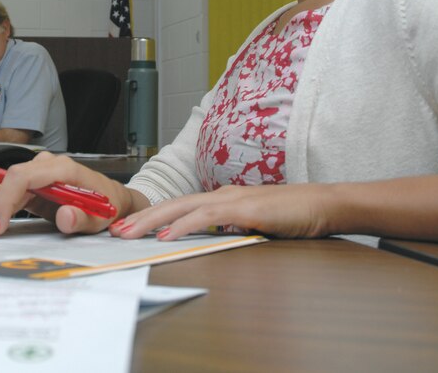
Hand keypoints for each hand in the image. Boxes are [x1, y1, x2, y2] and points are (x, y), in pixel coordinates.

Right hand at [0, 152, 145, 238]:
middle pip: (3, 185)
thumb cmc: (110, 206)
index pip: (22, 177)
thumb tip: (65, 216)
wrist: (116, 202)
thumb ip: (84, 219)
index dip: (6, 202)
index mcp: (61, 169)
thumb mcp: (103, 216)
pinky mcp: (29, 190)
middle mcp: (43, 168)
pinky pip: (2, 198)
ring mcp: (34, 177)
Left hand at [109, 183, 335, 240]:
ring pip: (182, 208)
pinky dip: (185, 225)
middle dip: (142, 218)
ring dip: (153, 221)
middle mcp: (221, 195)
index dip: (152, 217)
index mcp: (221, 199)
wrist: (322, 205)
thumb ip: (230, 231)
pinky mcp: (243, 209)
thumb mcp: (252, 227)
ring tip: (131, 233)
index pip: (178, 208)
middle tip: (116, 231)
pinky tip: (169, 235)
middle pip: (172, 205)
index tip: (129, 228)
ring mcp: (231, 199)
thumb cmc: (292, 216)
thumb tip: (210, 241)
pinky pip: (207, 216)